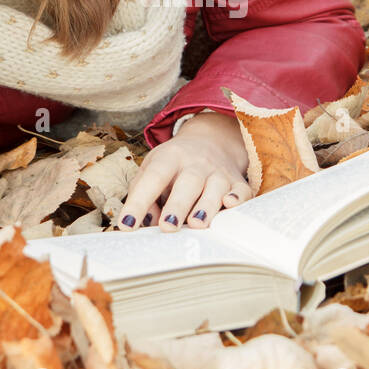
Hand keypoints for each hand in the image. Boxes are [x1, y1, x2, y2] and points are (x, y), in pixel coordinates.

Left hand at [114, 112, 253, 231]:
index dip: (139, 200)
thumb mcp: (152, 167)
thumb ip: (143, 193)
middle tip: (167, 227)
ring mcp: (219, 172)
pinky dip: (238, 199)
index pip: (153, 177)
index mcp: (170, 157)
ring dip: (206, 207)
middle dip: (178, 206)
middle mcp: (196, 162)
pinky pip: (241, 191)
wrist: (211, 141)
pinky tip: (229, 205)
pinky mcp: (237, 183)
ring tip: (196, 224)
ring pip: (216, 188)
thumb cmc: (173, 164)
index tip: (127, 224)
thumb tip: (147, 221)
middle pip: (188, 182)